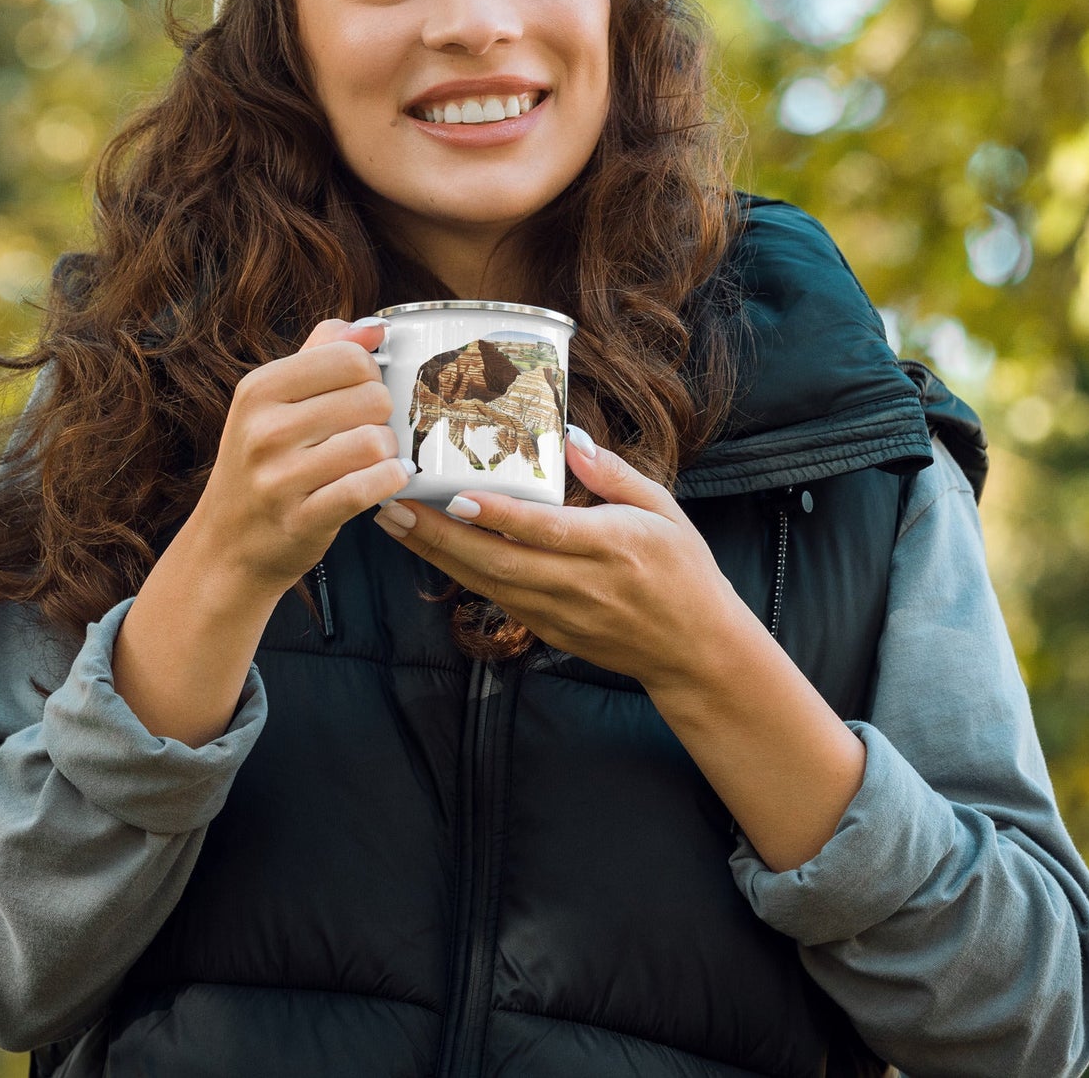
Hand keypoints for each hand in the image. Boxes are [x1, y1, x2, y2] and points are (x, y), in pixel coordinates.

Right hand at [191, 317, 411, 603]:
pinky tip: (387, 480)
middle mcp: (264, 430)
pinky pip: (369, 487)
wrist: (228, 546)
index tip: (361, 394)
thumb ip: (321, 354)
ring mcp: (279, 478)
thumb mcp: (273, 402)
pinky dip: (390, 481)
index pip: (348, 357)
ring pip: (374, 442)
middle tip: (368, 431)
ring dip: (388, 452)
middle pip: (370, 397)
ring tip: (376, 459)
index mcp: (259, 389)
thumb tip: (373, 327)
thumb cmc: (262, 465)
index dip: (370, 374)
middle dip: (383, 415)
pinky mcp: (302, 519)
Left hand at [372, 429, 737, 687]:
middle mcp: (580, 584)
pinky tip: (431, 549)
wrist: (696, 652)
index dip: (497, 515)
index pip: (544, 530)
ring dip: (437, 555)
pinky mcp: (549, 632)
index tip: (454, 495)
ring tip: (395, 522)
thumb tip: (570, 437)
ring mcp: (560, 614)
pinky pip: (498, 600)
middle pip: (497, 561)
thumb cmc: (684, 571)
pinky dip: (461, 574)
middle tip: (392, 505)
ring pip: (487, 584)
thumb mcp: (664, 509)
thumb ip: (614, 473)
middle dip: (439, 536)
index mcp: (611, 546)